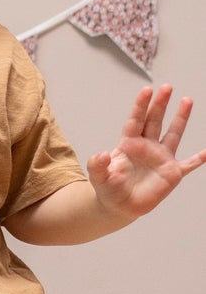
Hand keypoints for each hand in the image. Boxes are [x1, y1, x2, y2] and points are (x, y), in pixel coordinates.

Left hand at [87, 85, 205, 221]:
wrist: (119, 206)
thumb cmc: (108, 189)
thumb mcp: (99, 178)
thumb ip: (97, 166)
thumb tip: (100, 155)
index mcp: (129, 145)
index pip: (135, 121)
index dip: (141, 106)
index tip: (147, 90)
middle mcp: (147, 147)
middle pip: (154, 121)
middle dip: (160, 104)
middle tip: (166, 87)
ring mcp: (161, 158)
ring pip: (173, 134)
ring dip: (180, 118)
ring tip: (186, 100)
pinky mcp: (172, 173)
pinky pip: (189, 164)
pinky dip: (199, 158)